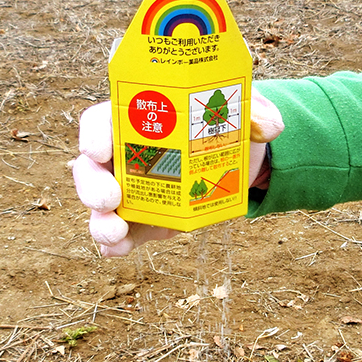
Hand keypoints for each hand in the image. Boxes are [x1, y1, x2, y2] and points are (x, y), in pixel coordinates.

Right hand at [72, 91, 283, 256]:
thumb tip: (270, 127)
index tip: (101, 149)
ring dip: (100, 221)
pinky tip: (118, 251)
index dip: (94, 134)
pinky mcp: (141, 221)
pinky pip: (119, 234)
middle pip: (91, 168)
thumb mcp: (242, 110)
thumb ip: (256, 112)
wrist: (239, 159)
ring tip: (115, 233)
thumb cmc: (228, 122)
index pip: (101, 121)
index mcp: (136, 119)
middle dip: (92, 184)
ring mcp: (128, 190)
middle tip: (110, 198)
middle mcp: (123, 154)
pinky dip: (114, 244)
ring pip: (100, 206)